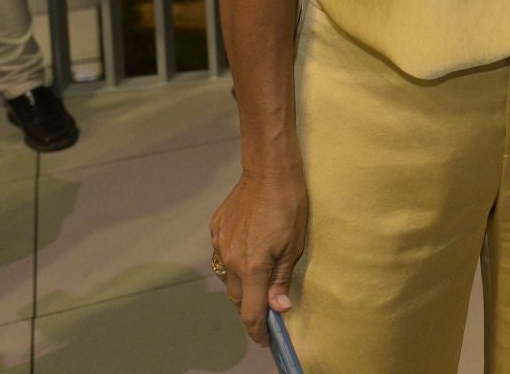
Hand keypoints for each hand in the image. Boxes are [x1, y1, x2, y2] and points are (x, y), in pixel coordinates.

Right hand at [210, 170, 308, 346]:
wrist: (268, 169)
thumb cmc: (289, 205)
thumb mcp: (294, 244)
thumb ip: (281, 279)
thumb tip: (277, 308)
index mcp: (251, 267)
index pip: (249, 312)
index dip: (257, 330)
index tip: (265, 339)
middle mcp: (229, 259)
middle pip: (236, 296)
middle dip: (250, 306)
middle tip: (266, 306)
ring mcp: (219, 243)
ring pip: (227, 275)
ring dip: (241, 282)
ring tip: (258, 274)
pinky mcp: (215, 228)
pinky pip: (223, 253)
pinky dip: (235, 258)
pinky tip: (249, 246)